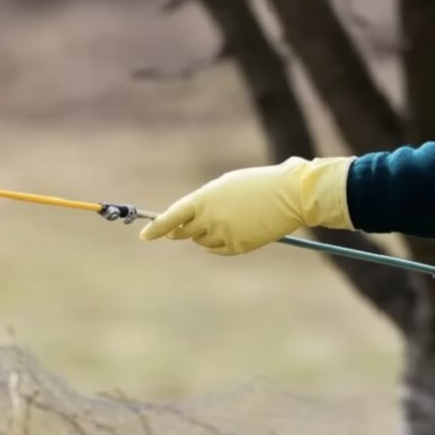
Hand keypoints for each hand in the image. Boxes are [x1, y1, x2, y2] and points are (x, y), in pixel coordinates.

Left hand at [139, 156, 353, 254]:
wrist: (289, 194)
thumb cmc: (256, 185)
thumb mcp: (225, 186)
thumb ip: (204, 203)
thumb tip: (187, 222)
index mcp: (204, 199)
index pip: (173, 216)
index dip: (157, 227)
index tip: (145, 236)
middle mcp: (210, 219)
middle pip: (184, 232)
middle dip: (184, 229)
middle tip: (191, 224)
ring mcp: (223, 234)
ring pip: (202, 241)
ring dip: (206, 234)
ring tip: (229, 217)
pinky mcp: (237, 247)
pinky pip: (217, 249)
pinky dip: (219, 243)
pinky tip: (235, 230)